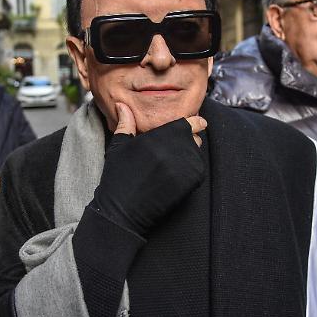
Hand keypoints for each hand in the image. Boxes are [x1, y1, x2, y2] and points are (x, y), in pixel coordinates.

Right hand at [91, 102, 206, 236]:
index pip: (189, 123)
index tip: (195, 124)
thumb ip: (126, 123)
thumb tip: (122, 105)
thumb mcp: (120, 146)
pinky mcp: (192, 182)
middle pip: (194, 138)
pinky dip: (190, 172)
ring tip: (168, 166)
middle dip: (187, 141)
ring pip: (196, 154)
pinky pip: (197, 170)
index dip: (193, 123)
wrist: (122, 211)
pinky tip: (172, 177)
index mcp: (160, 135)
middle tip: (173, 150)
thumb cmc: (119, 176)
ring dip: (188, 156)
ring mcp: (186, 166)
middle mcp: (176, 148)